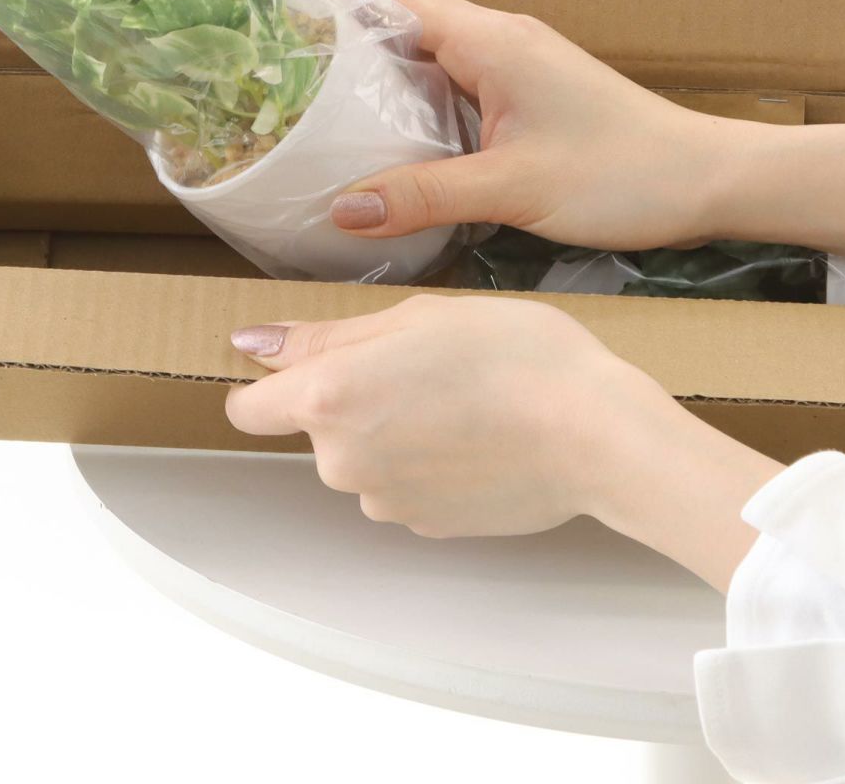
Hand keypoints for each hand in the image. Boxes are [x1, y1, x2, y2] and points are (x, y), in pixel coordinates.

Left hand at [227, 295, 781, 589]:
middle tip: (420, 363)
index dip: (269, 383)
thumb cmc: (512, 356)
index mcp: (329, 399)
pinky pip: (402, 486)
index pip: (249, 408)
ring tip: (457, 399)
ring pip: (362, 458)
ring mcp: (384, 502)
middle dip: (350, 398)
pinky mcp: (425, 527)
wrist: (595, 435)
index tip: (311, 361)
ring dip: (389, 431)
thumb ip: (325, 337)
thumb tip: (252, 345)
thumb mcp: (415, 317)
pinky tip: (475, 438)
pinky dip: (424, 463)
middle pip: (315, 429)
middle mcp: (342, 462)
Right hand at [305, 0, 844, 263]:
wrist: (708, 180)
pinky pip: (452, 83)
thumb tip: (339, 207)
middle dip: (339, 27)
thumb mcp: (516, 186)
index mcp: (491, 40)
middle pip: (403, 15)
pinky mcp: (526, 96)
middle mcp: (499, 40)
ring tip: (314, 95)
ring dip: (374, 65)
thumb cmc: (625, 173)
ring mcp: (515, 67)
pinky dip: (410, 97)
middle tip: (280, 57)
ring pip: (427, 51)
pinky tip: (386, 134)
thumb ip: (424, 194)